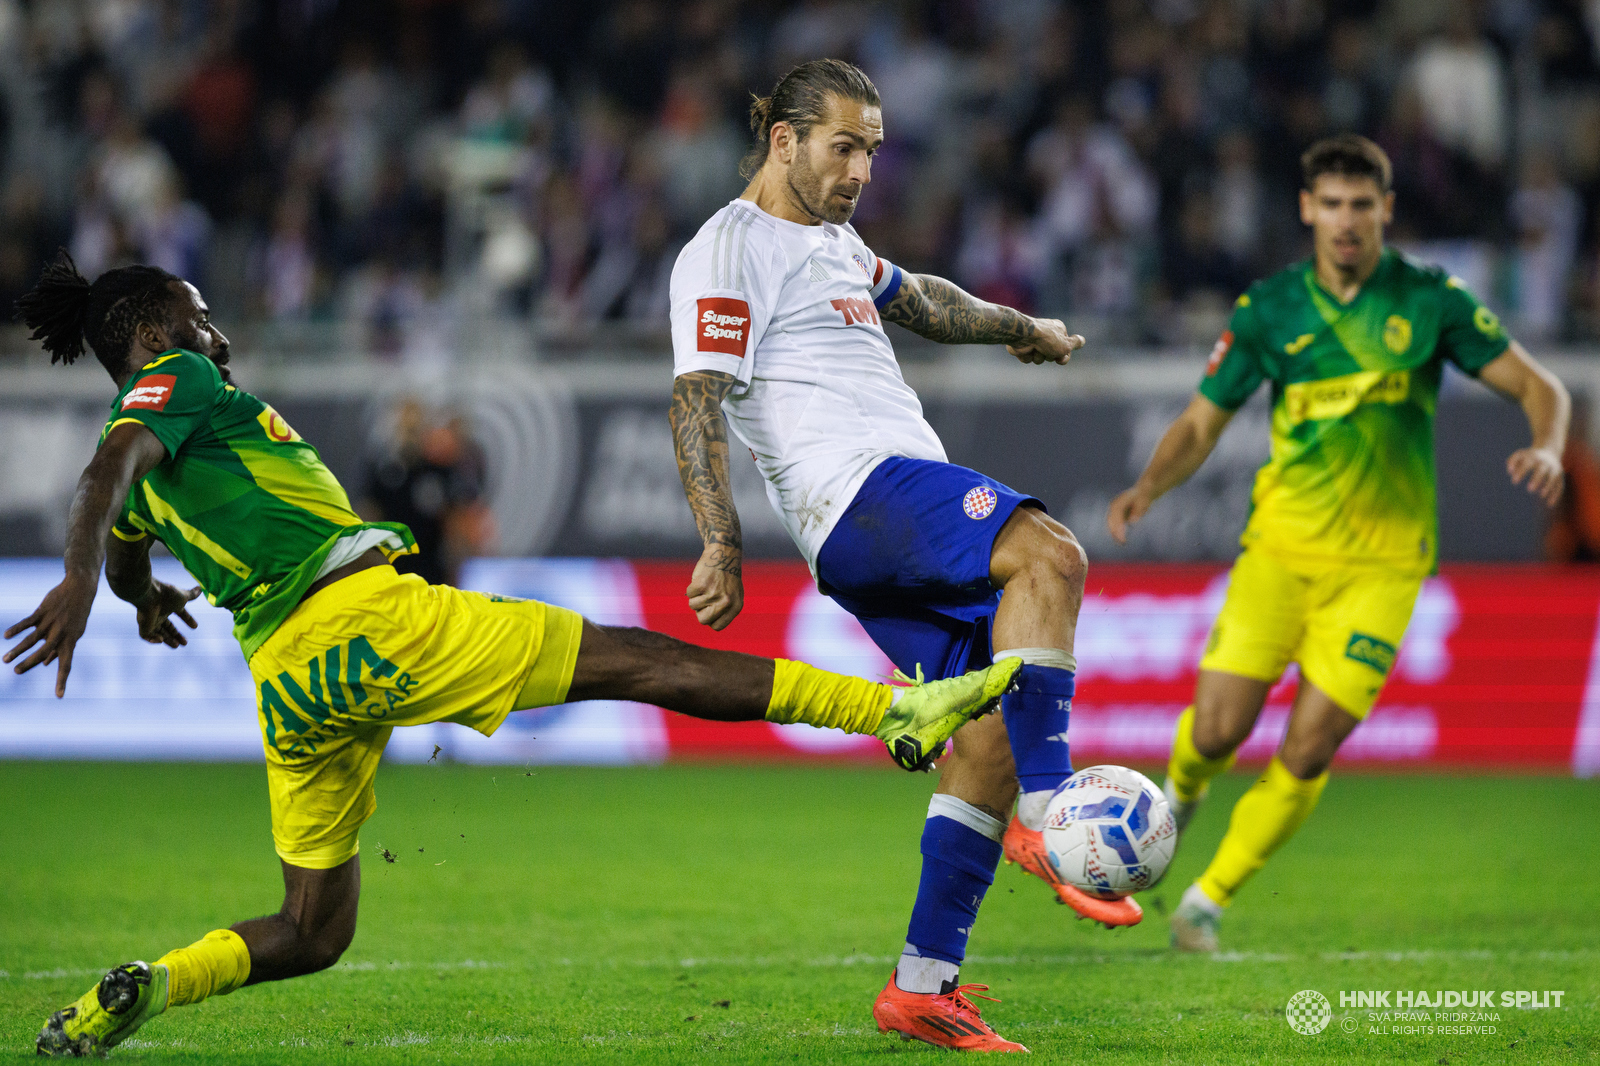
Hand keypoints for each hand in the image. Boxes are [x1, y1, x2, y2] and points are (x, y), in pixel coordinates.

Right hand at [3, 571, 98, 696]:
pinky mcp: (43, 612)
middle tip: (16, 671)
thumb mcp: (75, 633)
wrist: (80, 590)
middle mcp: (60, 635)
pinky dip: (17, 629)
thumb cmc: (77, 615)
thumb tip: (47, 664)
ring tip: (5, 659)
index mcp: (71, 642)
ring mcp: (51, 623)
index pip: (66, 665)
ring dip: (18, 650)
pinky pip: (27, 622)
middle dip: (29, 663)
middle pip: (43, 653)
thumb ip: (61, 649)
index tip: (59, 696)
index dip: (62, 680)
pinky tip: (7, 636)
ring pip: (31, 640)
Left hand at [135, 580, 201, 647]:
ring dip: (167, 640)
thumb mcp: (183, 596)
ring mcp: (151, 620)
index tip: (195, 626)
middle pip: (168, 627)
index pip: (179, 613)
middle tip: (185, 643)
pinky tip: (161, 639)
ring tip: (176, 646)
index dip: (187, 619)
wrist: (151, 595)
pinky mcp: (143, 626)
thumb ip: (192, 595)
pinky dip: (153, 640)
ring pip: (159, 633)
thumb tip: (200, 589)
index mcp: (169, 605)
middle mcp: (160, 613)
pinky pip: (145, 636)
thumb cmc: (167, 594)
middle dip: (176, 635)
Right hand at [686, 543, 743, 629]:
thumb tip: (709, 622)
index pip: (717, 626)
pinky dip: (691, 587)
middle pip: (703, 620)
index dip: (710, 619)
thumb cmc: (727, 576)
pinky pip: (689, 594)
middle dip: (700, 612)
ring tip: (705, 586)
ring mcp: (714, 593)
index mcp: (736, 607)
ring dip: (695, 597)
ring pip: (693, 606)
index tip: (709, 610)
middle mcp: (726, 602)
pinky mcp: (702, 585)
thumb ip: (724, 610)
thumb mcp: (733, 595)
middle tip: (704, 600)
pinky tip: (701, 579)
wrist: (724, 554)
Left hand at [1008, 318, 1084, 364]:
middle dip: (1049, 356)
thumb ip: (1075, 343)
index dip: (1064, 356)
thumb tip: (1082, 340)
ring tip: (1035, 349)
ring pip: (1039, 359)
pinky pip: (1028, 359)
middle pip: (1052, 356)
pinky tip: (1026, 350)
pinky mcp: (1023, 346)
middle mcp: (1047, 335)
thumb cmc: (1047, 339)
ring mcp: (1034, 341)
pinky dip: (1028, 356)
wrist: (1024, 336)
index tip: (1060, 358)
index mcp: (1059, 330)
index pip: (1066, 349)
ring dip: (1038, 357)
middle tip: (1046, 350)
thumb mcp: (1066, 344)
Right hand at [1106, 485, 1153, 545]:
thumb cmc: (1144, 497)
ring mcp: (1113, 510)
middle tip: (1123, 542)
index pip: (1117, 513)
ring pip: (1111, 524)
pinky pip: (1113, 525)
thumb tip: (1132, 522)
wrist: (1142, 492)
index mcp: (1120, 500)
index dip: (1118, 524)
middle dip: (1115, 531)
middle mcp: (1114, 505)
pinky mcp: (1115, 515)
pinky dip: (1116, 532)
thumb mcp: (1143, 502)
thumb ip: (1138, 511)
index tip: (1122, 535)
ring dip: (1114, 534)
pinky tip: (1121, 540)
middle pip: (1111, 520)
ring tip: (1122, 543)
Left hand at [1507, 446, 1563, 505]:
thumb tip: (1510, 471)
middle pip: (1542, 470)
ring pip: (1553, 477)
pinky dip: (1556, 494)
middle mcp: (1545, 463)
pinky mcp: (1560, 477)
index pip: (1527, 463)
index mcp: (1534, 457)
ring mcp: (1554, 469)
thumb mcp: (1520, 455)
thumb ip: (1512, 461)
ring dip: (1548, 486)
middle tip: (1529, 489)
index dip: (1521, 471)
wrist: (1549, 450)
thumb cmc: (1529, 456)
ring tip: (1541, 496)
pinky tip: (1550, 504)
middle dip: (1537, 479)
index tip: (1514, 482)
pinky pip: (1559, 485)